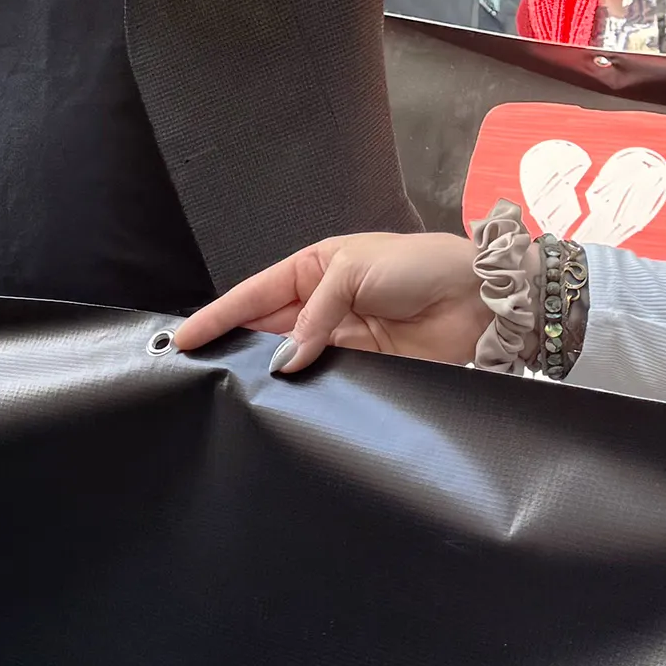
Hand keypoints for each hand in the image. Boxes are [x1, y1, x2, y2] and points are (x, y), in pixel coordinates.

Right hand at [172, 231, 492, 372]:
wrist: (481, 298)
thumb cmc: (420, 265)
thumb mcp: (355, 269)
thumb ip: (315, 316)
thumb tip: (283, 361)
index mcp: (315, 265)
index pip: (255, 293)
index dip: (219, 315)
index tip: (185, 337)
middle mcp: (322, 301)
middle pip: (266, 328)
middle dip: (234, 345)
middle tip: (198, 369)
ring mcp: (342, 336)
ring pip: (291, 357)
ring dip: (267, 371)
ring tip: (230, 389)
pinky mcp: (366, 365)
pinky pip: (324, 378)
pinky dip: (303, 388)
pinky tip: (282, 399)